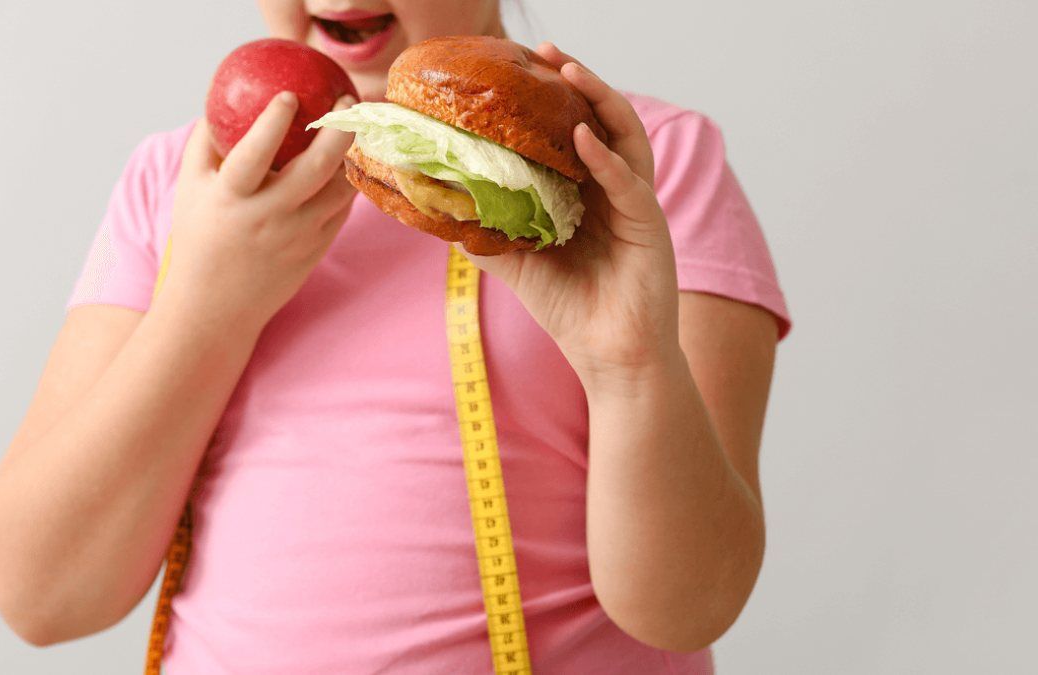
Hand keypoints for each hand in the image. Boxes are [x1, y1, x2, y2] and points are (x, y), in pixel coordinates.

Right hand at [161, 92, 356, 326]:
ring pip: (339, 189)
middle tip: (348, 101)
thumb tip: (219, 99)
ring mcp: (298, 236)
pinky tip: (350, 160)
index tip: (288, 94)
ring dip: (353, 153)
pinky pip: (342, 209)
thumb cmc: (200, 238)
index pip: (253, 154)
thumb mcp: (190, 189)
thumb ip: (204, 143)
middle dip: (337, 129)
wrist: (216, 307)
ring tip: (358, 125)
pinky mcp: (317, 249)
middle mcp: (268, 217)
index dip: (272, 123)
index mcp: (232, 199)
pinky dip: (349, 181)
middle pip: (314, 169)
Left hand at [461, 43, 682, 392]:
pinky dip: (607, 157)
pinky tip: (584, 137)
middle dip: (578, 82)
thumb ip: (488, 234)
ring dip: (599, 101)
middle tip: (547, 52)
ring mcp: (635, 205)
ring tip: (569, 73)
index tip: (521, 67)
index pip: (573, 131)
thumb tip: (440, 211)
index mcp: (587, 193)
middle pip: (602, 120)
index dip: (553, 98)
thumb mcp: (519, 264)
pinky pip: (630, 183)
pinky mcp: (650, 227)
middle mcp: (614, 190)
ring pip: (624, 137)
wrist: (610, 358)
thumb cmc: (572, 311)